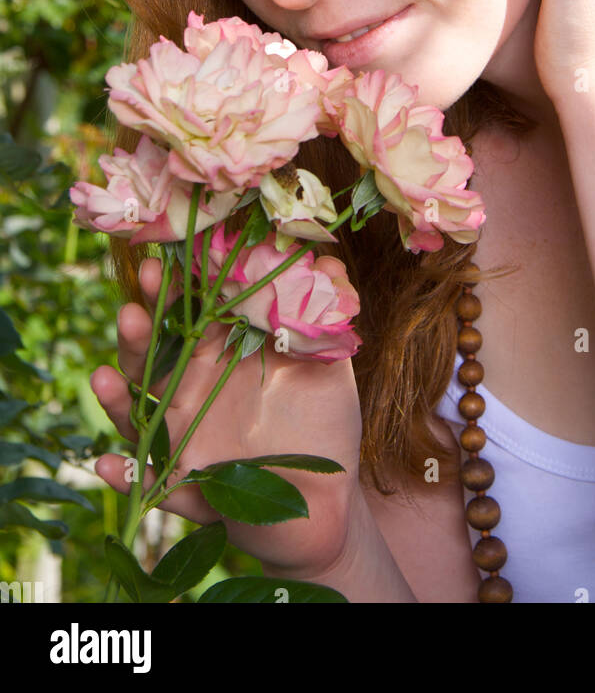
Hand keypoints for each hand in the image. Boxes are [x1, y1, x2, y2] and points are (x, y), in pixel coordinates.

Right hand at [90, 256, 364, 577]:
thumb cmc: (321, 422)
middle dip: (136, 334)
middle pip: (150, 359)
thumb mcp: (325, 368)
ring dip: (117, 398)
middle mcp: (192, 393)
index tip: (155, 262)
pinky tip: (108, 464)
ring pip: (137, 418)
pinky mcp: (187, 489)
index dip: (170, 291)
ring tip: (102, 376)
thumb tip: (323, 267)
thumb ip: (318, 324)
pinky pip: (150, 485)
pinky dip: (125, 476)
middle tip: (130, 310)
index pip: (185, 316)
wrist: (327, 497)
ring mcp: (183, 441)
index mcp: (220, 357)